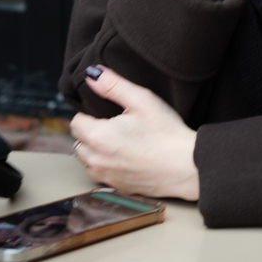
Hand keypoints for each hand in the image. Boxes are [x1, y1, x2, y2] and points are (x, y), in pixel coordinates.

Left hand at [70, 67, 199, 200]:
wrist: (186, 167)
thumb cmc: (166, 133)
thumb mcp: (141, 100)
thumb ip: (112, 85)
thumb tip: (92, 74)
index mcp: (99, 137)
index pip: (75, 122)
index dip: (89, 114)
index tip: (107, 112)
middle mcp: (96, 160)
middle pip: (79, 142)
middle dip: (91, 132)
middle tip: (115, 124)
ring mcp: (106, 177)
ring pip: (87, 160)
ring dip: (96, 150)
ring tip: (120, 140)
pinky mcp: (117, 187)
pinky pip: (101, 174)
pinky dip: (106, 165)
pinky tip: (126, 156)